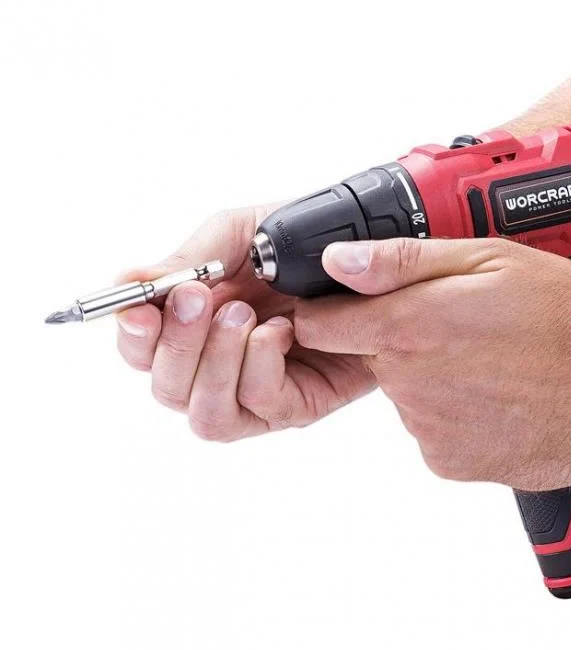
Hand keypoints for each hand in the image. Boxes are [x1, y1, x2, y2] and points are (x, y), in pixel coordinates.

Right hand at [115, 207, 374, 439]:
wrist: (365, 251)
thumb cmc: (297, 244)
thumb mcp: (238, 237)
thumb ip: (186, 260)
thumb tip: (125, 279)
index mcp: (193, 326)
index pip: (142, 351)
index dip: (133, 338)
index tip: (140, 311)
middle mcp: (216, 366)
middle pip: (166, 389)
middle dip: (176, 346)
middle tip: (198, 299)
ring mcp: (254, 390)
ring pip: (205, 413)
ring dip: (215, 362)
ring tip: (243, 314)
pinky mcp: (296, 404)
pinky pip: (259, 405)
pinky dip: (261, 366)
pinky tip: (282, 331)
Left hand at [293, 238, 570, 489]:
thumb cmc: (569, 316)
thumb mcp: (489, 259)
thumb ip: (402, 262)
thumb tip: (336, 263)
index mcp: (408, 329)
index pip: (322, 326)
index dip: (335, 312)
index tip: (354, 307)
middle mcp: (408, 386)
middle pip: (376, 358)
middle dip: (406, 340)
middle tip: (465, 328)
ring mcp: (428, 431)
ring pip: (409, 395)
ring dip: (435, 379)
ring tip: (495, 363)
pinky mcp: (452, 464)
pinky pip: (434, 433)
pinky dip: (457, 417)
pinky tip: (501, 398)